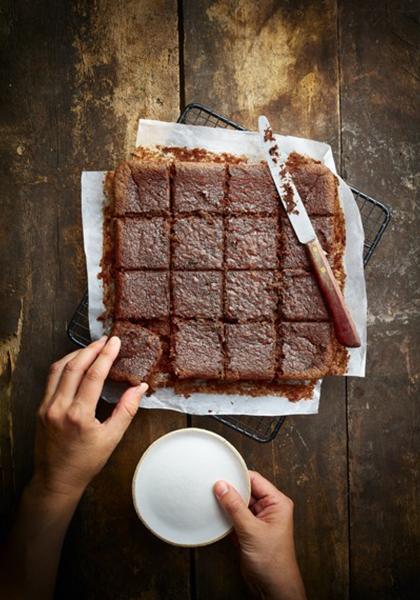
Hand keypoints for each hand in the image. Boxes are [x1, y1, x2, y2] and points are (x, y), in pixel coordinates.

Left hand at [33, 336, 147, 499]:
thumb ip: (126, 410)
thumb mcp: (112, 438)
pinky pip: (52, 379)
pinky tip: (76, 363)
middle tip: (105, 340)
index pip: (94, 375)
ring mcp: (46, 407)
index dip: (106, 355)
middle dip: (91, 349)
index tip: (115, 342)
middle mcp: (59, 407)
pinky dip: (65, 366)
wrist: (57, 480)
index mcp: (79, 415)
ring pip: (59, 369)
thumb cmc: (85, 463)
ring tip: (92, 348)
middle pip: (74, 366)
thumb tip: (140, 388)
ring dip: (76, 354)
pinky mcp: (41, 408)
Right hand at [214, 471, 305, 599]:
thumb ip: (235, 507)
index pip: (255, 480)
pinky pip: (235, 515)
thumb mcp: (251, 531)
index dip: (238, 476)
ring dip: (227, 502)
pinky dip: (226, 514)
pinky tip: (215, 513)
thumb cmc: (272, 562)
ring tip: (211, 498)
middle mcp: (269, 508)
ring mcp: (258, 519)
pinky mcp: (249, 530)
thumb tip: (222, 486)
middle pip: (246, 490)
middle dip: (230, 489)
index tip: (220, 474)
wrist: (272, 588)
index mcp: (277, 503)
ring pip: (239, 503)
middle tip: (212, 486)